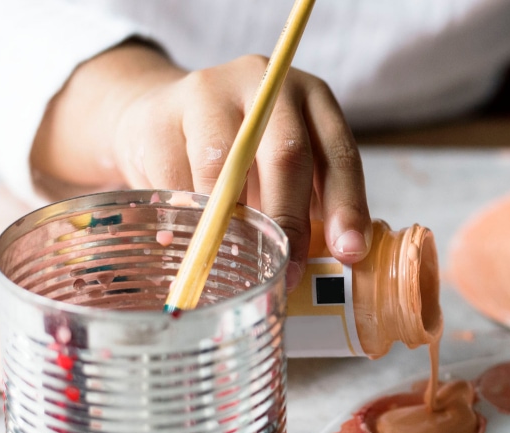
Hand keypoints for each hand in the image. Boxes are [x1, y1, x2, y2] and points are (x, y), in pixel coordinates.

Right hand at [32, 42, 371, 286]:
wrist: (161, 117)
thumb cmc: (241, 156)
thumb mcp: (285, 169)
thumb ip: (309, 205)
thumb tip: (326, 266)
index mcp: (311, 98)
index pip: (338, 154)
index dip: (347, 206)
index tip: (348, 252)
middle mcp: (265, 85)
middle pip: (286, 154)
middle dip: (289, 221)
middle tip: (287, 270)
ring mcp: (209, 93)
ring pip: (224, 167)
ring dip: (232, 223)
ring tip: (235, 261)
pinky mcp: (161, 115)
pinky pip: (177, 179)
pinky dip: (186, 219)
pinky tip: (189, 241)